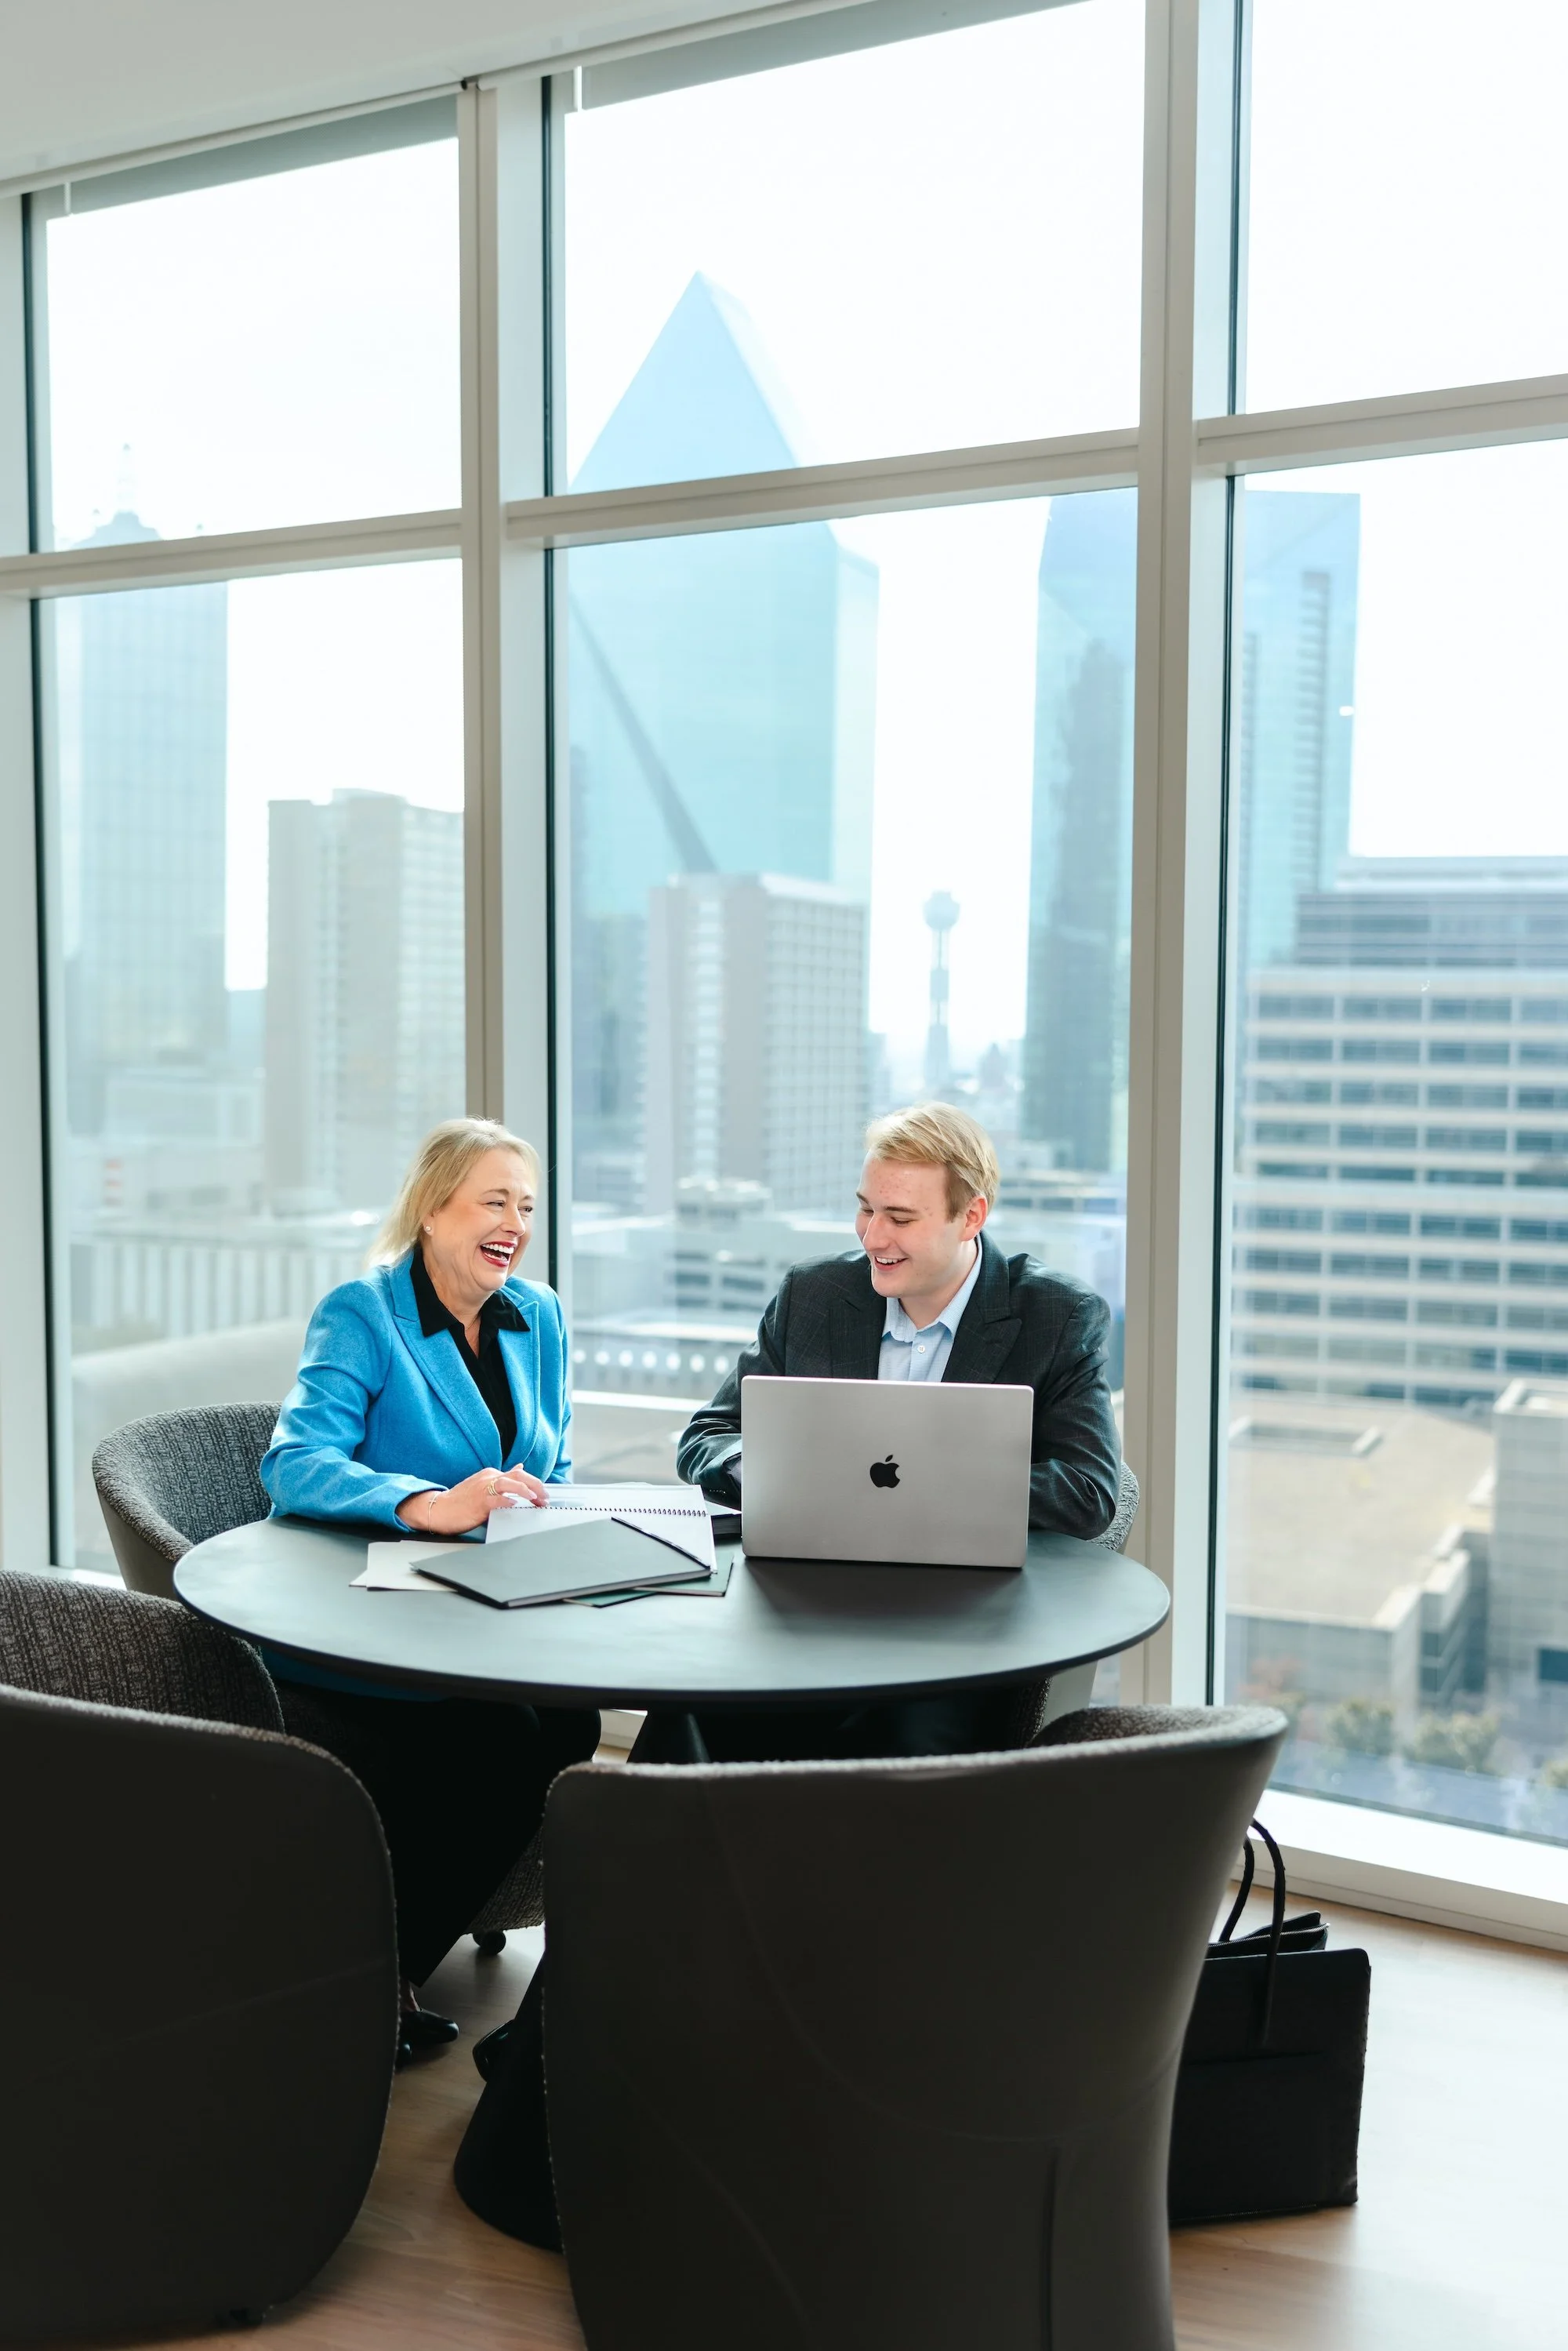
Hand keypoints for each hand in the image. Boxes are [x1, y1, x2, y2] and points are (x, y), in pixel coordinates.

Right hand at [397, 1467, 548, 1535]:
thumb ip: (502, 1479)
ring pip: (510, 1482)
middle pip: (518, 1475)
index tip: (543, 1494)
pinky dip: (508, 1501)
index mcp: (491, 1474)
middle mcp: (489, 1478)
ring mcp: (484, 1489)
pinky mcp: (479, 1501)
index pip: (518, 1474)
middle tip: (545, 1496)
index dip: (534, 1484)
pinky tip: (515, 1505)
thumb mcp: (483, 1485)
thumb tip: (520, 1468)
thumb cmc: (461, 1501)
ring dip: (527, 1490)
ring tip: (536, 1497)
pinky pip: (497, 1499)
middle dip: (536, 1484)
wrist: (439, 1508)